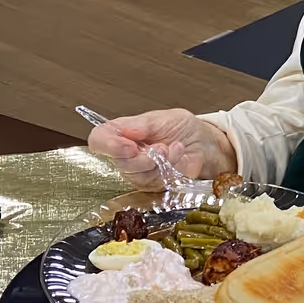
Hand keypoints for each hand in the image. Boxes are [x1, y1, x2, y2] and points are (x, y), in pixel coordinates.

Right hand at [87, 109, 236, 183]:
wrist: (204, 142)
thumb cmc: (182, 127)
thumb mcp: (162, 118)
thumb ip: (142, 125)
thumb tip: (126, 130)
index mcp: (122, 132)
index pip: (99, 140)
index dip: (109, 145)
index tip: (129, 146)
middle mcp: (126, 153)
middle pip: (120, 163)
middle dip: (144, 158)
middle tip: (162, 147)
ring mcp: (139, 171)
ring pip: (139, 176)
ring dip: (162, 162)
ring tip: (176, 147)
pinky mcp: (153, 184)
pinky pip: (157, 183)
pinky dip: (172, 169)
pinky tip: (180, 157)